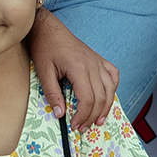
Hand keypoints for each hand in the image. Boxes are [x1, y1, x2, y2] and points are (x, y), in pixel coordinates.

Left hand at [30, 10, 118, 130]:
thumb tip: (60, 114)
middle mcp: (93, 65)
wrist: (49, 29)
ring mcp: (98, 61)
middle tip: (83, 127)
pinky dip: (113, 88)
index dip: (83, 116)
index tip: (74, 125)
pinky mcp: (98, 59)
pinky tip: (108, 97)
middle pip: (100, 97)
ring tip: (99, 120)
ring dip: (106, 107)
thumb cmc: (45, 48)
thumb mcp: (44, 72)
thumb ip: (52, 94)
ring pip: (110, 89)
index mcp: (79, 68)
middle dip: (93, 116)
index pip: (87, 99)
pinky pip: (113, 75)